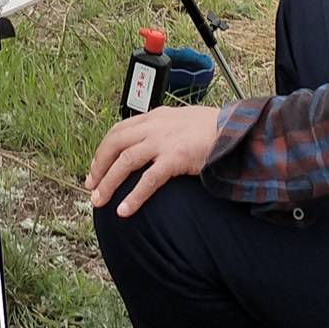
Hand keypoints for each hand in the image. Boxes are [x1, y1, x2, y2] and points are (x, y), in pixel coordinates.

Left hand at [86, 103, 223, 217]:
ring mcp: (164, 141)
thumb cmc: (214, 129)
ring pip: (125, 161)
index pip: (119, 130)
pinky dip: (134, 196)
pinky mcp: (175, 158)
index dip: (103, 150)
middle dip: (98, 166)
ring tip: (99, 201)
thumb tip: (151, 144)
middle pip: (115, 144)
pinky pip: (148, 180)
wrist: (236, 130)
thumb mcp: (183, 121)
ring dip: (109, 183)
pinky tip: (125, 211)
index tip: (96, 168)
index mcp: (155, 116)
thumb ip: (165, 129)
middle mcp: (155, 126)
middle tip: (91, 187)